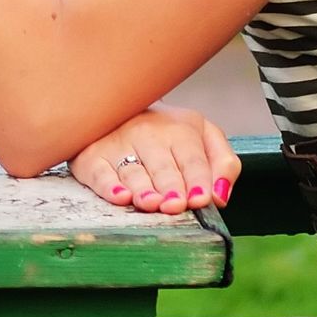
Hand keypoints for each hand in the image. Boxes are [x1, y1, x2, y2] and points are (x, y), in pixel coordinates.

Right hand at [69, 105, 240, 215]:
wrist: (121, 110)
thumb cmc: (170, 134)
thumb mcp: (204, 137)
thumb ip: (223, 164)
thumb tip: (220, 197)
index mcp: (179, 130)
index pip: (191, 159)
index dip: (197, 180)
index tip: (200, 199)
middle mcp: (147, 134)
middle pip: (162, 167)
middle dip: (170, 187)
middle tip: (175, 205)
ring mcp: (117, 144)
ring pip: (132, 172)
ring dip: (142, 189)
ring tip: (151, 203)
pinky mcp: (92, 157)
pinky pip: (99, 173)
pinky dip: (108, 185)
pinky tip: (120, 196)